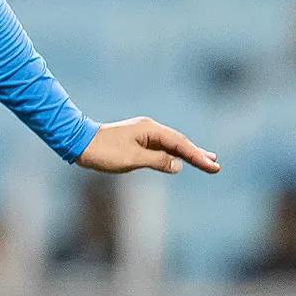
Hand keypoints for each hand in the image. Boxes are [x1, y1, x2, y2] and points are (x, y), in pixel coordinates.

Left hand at [77, 117, 220, 175]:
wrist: (79, 143)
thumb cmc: (104, 151)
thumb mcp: (131, 159)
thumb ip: (157, 161)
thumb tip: (177, 164)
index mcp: (150, 130)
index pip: (179, 144)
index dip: (197, 156)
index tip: (212, 166)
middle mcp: (149, 128)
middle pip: (179, 142)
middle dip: (197, 154)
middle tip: (216, 165)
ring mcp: (143, 134)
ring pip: (170, 145)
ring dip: (187, 154)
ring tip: (206, 160)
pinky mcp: (137, 141)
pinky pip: (161, 148)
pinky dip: (172, 154)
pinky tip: (179, 160)